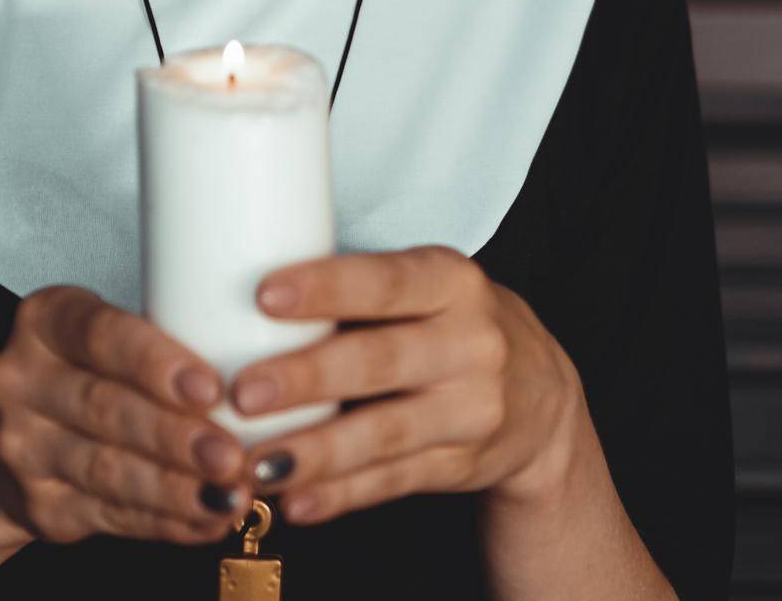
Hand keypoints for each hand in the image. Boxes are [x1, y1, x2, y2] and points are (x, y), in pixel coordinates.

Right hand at [0, 286, 254, 546]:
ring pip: (109, 470)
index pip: (100, 334)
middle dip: (176, 437)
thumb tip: (256, 365)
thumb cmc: (93, 367)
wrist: (21, 434)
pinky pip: (111, 516)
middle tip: (233, 454)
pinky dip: (167, 521)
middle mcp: (23, 381)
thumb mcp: (112, 331)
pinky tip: (208, 517)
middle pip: (106, 409)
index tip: (211, 387)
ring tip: (230, 492)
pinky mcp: (40, 505)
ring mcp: (25, 447)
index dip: (156, 363)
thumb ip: (167, 337)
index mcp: (46, 320)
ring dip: (178, 488)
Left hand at [227, 245, 581, 524]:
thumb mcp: (427, 285)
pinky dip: (341, 494)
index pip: (386, 281)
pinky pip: (392, 481)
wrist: (539, 393)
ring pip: (384, 433)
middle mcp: (470, 343)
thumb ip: (359, 290)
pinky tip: (296, 501)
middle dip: (307, 377)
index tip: (263, 295)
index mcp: (452, 281)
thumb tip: (242, 291)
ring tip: (255, 460)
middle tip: (242, 391)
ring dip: (315, 450)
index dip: (326, 287)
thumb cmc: (449, 321)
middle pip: (380, 360)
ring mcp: (471, 410)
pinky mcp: (461, 465)